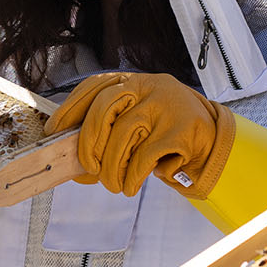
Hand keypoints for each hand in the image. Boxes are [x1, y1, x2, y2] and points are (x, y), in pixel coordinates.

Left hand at [43, 72, 234, 198]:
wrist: (212, 142)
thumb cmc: (162, 134)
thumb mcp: (137, 121)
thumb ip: (109, 130)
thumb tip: (72, 162)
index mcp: (132, 82)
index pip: (94, 87)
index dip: (71, 109)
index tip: (55, 132)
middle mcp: (148, 86)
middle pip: (104, 108)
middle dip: (89, 142)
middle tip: (89, 168)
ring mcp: (166, 105)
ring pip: (124, 135)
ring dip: (112, 168)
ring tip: (113, 184)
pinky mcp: (183, 129)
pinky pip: (145, 156)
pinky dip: (133, 175)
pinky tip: (132, 184)